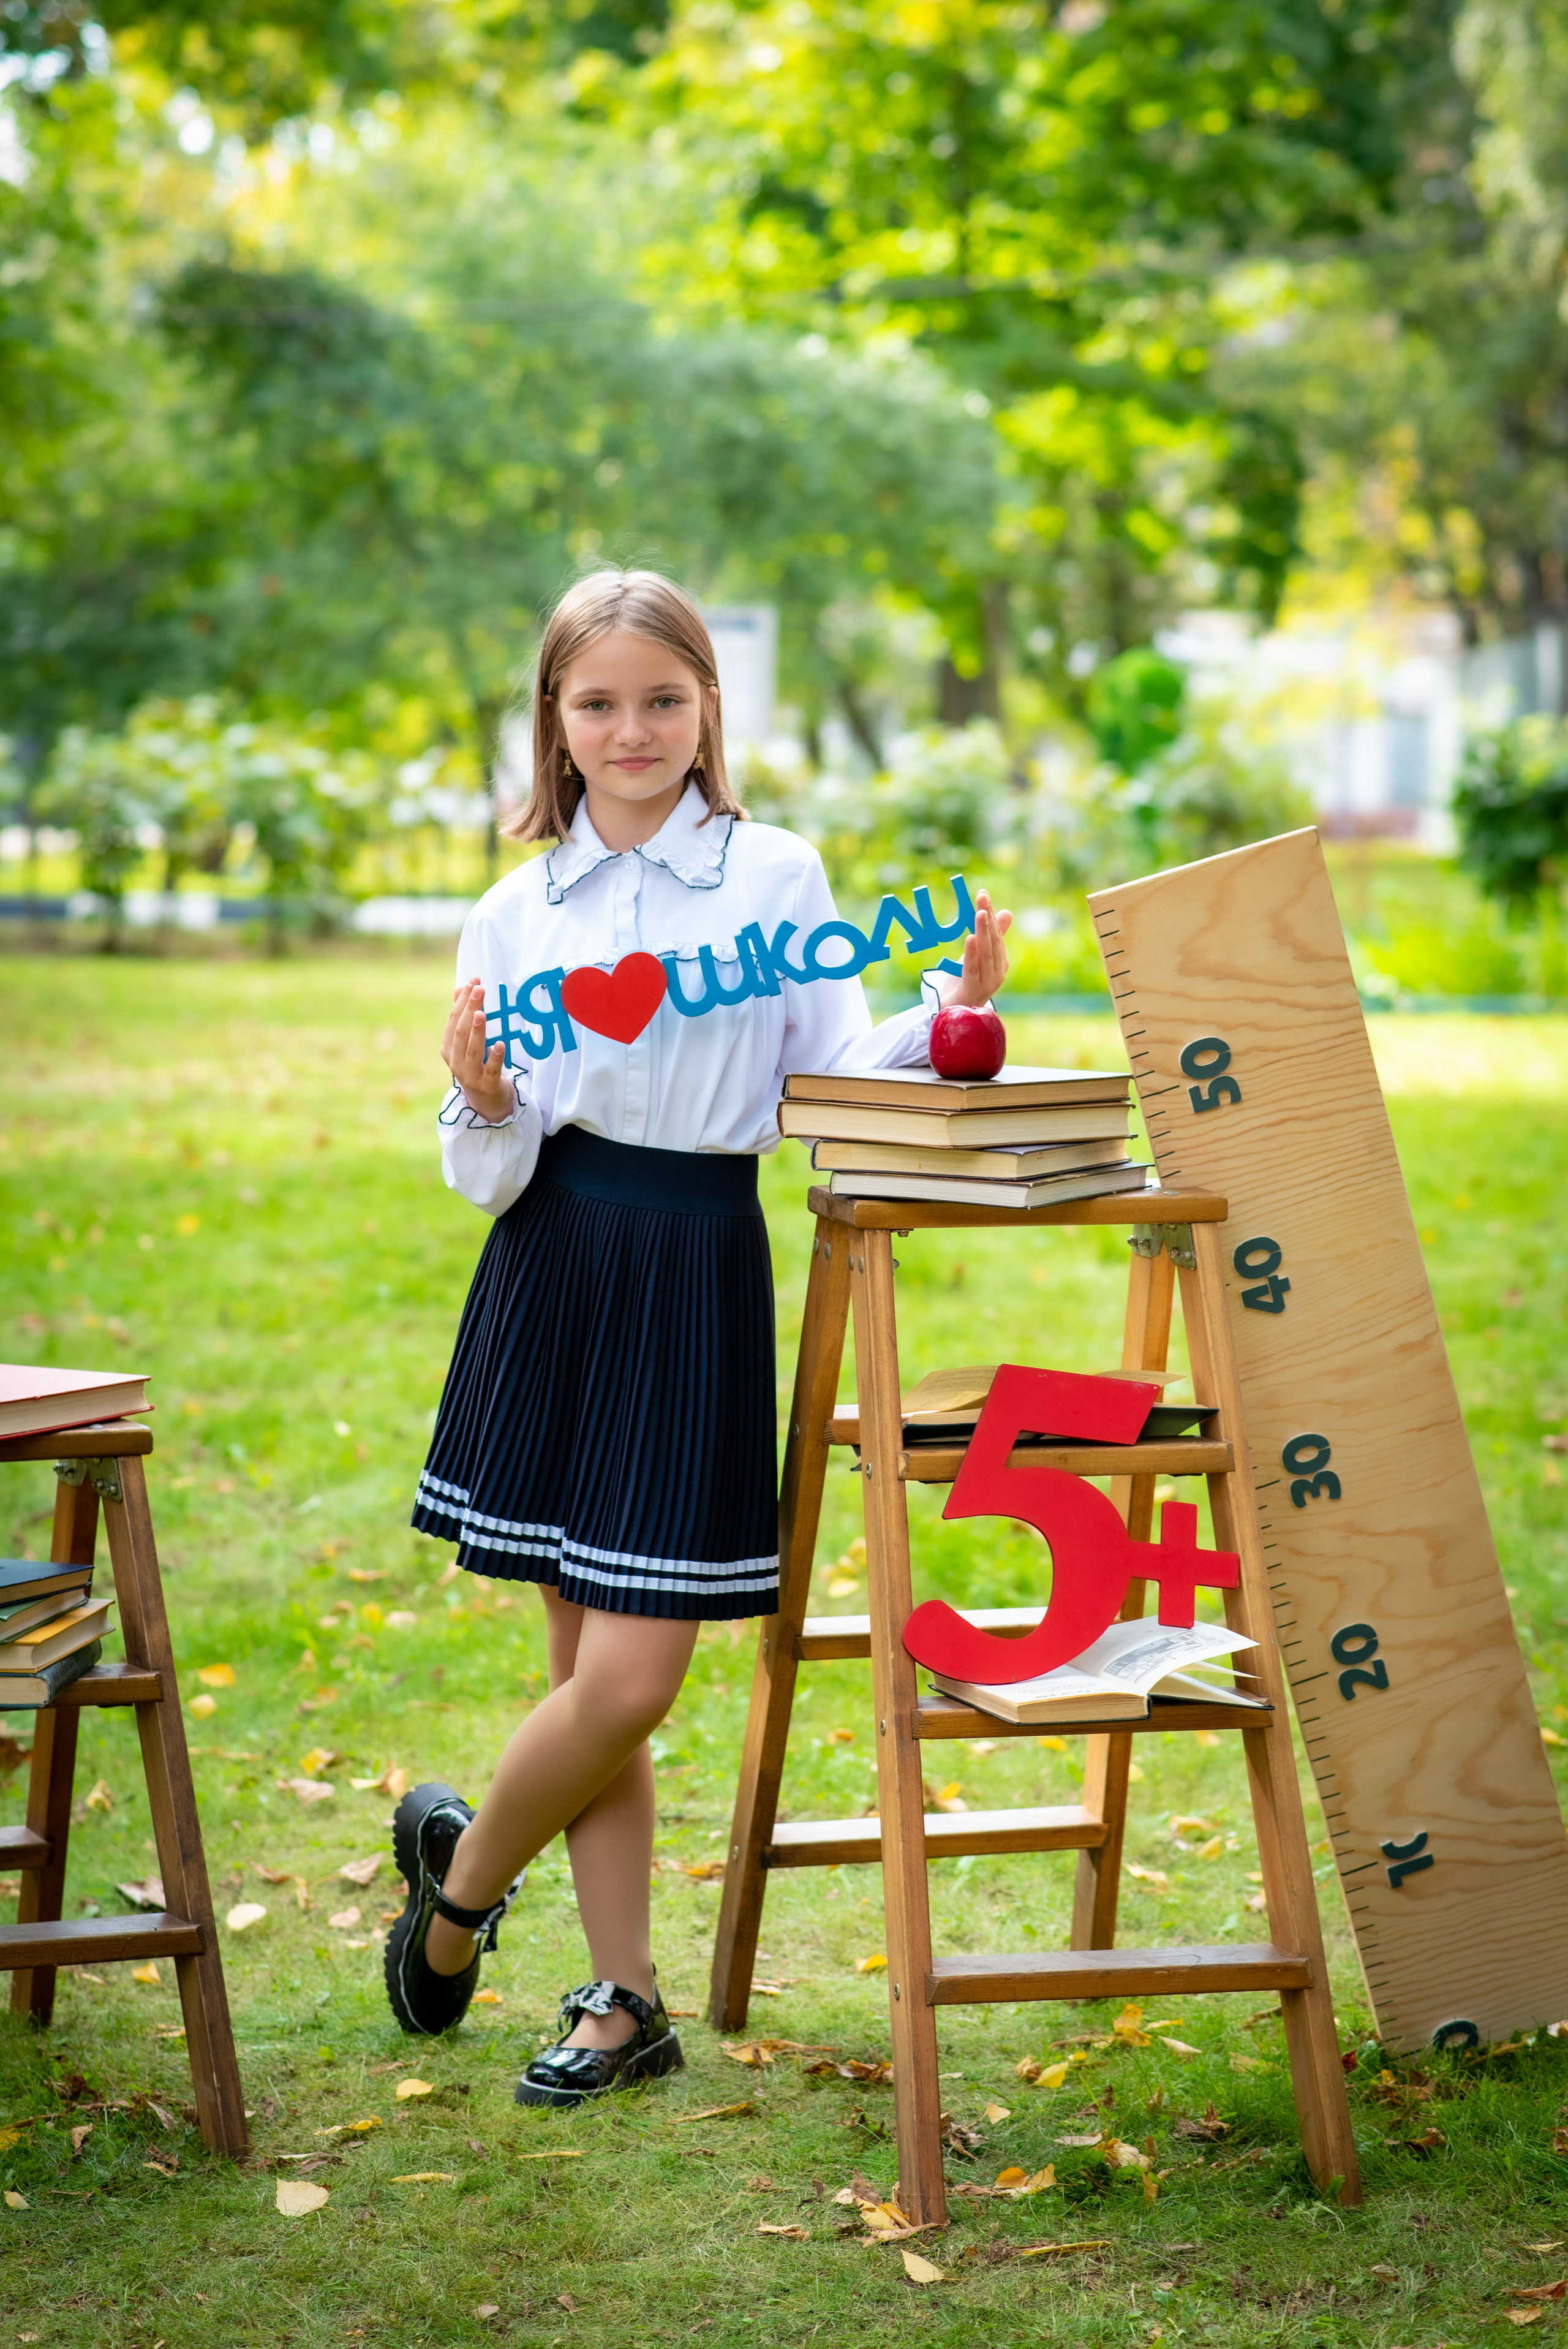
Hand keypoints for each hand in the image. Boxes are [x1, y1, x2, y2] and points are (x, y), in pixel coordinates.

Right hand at [441, 979, 514, 1122]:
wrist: (485, 1101)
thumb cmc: (476, 1065)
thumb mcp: (467, 1042)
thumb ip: (463, 1016)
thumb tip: (460, 987)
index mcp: (448, 1048)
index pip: (453, 1020)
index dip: (462, 1001)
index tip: (473, 982)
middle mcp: (455, 1061)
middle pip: (460, 1032)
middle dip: (469, 1009)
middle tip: (479, 990)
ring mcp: (470, 1075)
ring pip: (472, 1050)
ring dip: (477, 1031)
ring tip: (482, 1013)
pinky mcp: (487, 1085)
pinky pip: (491, 1069)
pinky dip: (495, 1056)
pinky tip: (501, 1044)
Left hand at [937, 888, 1012, 1007]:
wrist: (954, 1013)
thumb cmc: (966, 983)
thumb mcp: (977, 956)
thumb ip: (991, 936)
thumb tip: (1007, 912)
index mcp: (1000, 963)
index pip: (996, 935)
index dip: (991, 914)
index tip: (983, 895)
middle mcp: (997, 973)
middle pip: (993, 942)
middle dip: (987, 918)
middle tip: (982, 897)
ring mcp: (987, 984)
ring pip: (985, 954)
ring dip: (983, 932)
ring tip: (979, 913)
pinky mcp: (973, 991)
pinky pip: (972, 969)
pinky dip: (971, 954)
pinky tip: (970, 938)